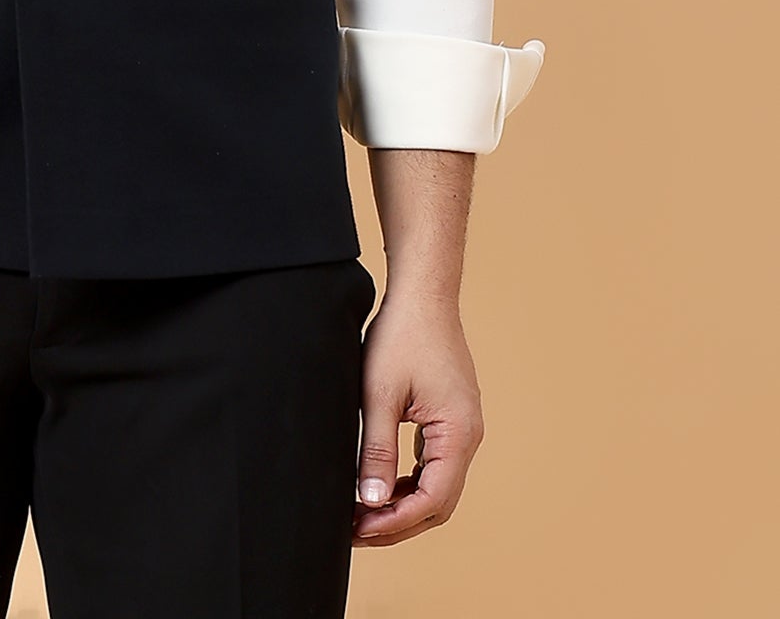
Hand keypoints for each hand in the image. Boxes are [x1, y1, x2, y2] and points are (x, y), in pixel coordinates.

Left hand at [353, 290, 484, 545]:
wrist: (422, 293)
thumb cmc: (402, 335)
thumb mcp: (380, 395)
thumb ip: (377, 450)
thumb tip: (370, 500)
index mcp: (458, 434)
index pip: (432, 501)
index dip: (395, 522)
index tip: (360, 529)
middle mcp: (468, 436)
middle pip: (438, 501)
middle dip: (398, 521)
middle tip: (357, 530)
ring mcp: (462, 427)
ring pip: (437, 485)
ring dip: (403, 503)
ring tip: (363, 512)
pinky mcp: (451, 417)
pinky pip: (434, 463)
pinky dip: (410, 480)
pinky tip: (382, 483)